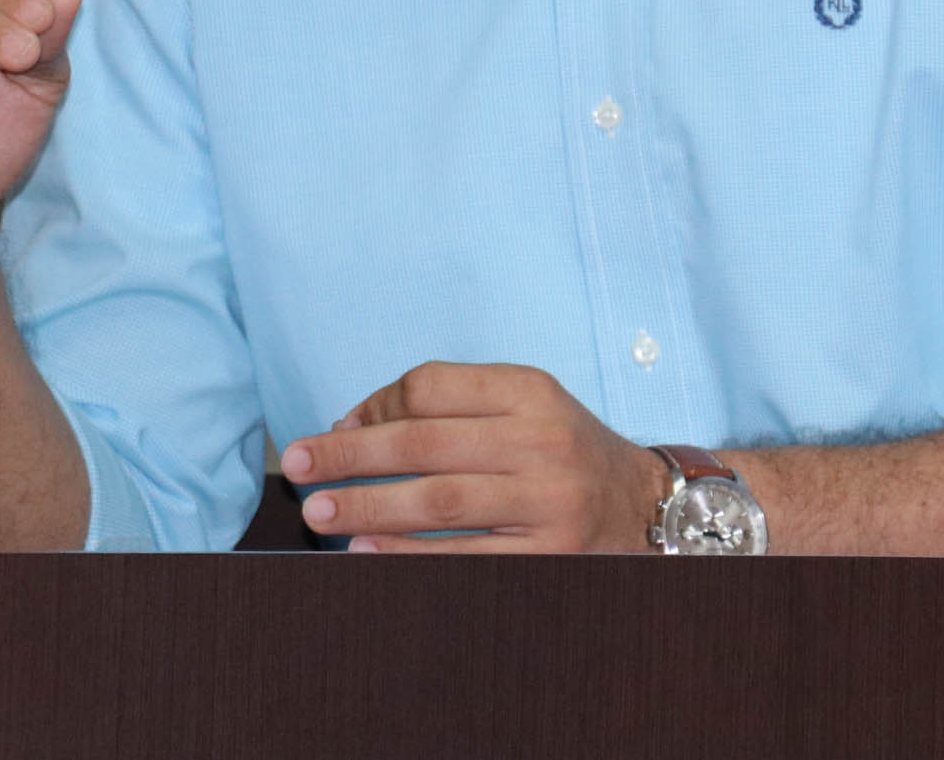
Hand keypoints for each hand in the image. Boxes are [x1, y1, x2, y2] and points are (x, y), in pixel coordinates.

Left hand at [281, 363, 670, 551]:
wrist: (647, 506)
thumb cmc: (564, 452)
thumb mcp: (526, 406)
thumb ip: (453, 405)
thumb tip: (355, 424)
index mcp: (530, 391)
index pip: (431, 388)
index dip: (372, 406)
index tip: (335, 427)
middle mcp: (541, 441)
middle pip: (423, 443)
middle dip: (349, 455)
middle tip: (296, 465)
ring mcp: (547, 502)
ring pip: (437, 501)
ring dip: (366, 506)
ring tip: (317, 512)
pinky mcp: (549, 557)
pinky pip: (464, 557)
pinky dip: (408, 555)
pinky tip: (366, 551)